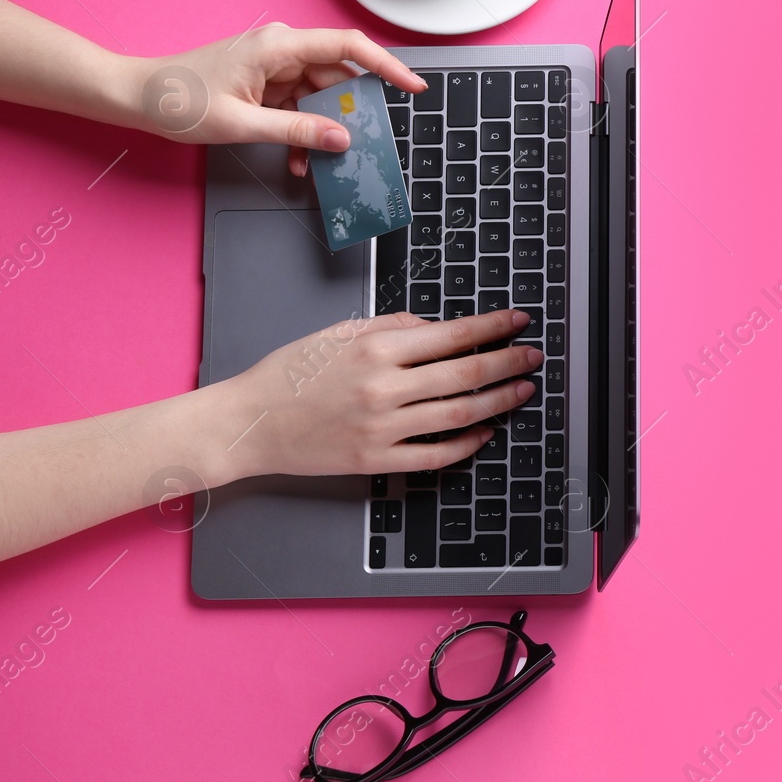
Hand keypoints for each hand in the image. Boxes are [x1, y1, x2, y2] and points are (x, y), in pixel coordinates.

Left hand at [127, 22, 426, 176]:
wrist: (137, 96)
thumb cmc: (179, 101)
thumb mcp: (243, 124)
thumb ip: (297, 132)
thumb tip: (342, 139)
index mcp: (279, 46)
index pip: (348, 47)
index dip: (387, 66)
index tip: (412, 87)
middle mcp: (281, 49)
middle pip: (337, 78)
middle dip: (349, 116)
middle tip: (359, 148)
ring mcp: (274, 65)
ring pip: (320, 97)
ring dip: (322, 131)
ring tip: (316, 163)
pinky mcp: (266, 81)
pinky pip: (299, 106)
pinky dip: (302, 132)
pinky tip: (297, 158)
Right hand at [223, 309, 541, 478]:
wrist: (249, 422)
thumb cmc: (289, 374)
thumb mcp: (338, 333)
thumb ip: (392, 326)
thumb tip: (436, 327)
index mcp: (376, 349)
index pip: (452, 335)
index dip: (492, 328)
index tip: (518, 322)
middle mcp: (384, 388)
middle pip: (465, 375)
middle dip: (507, 363)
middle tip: (532, 357)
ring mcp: (382, 428)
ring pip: (458, 415)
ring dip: (498, 402)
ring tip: (521, 391)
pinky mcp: (376, 459)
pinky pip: (435, 455)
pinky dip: (467, 444)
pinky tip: (485, 432)